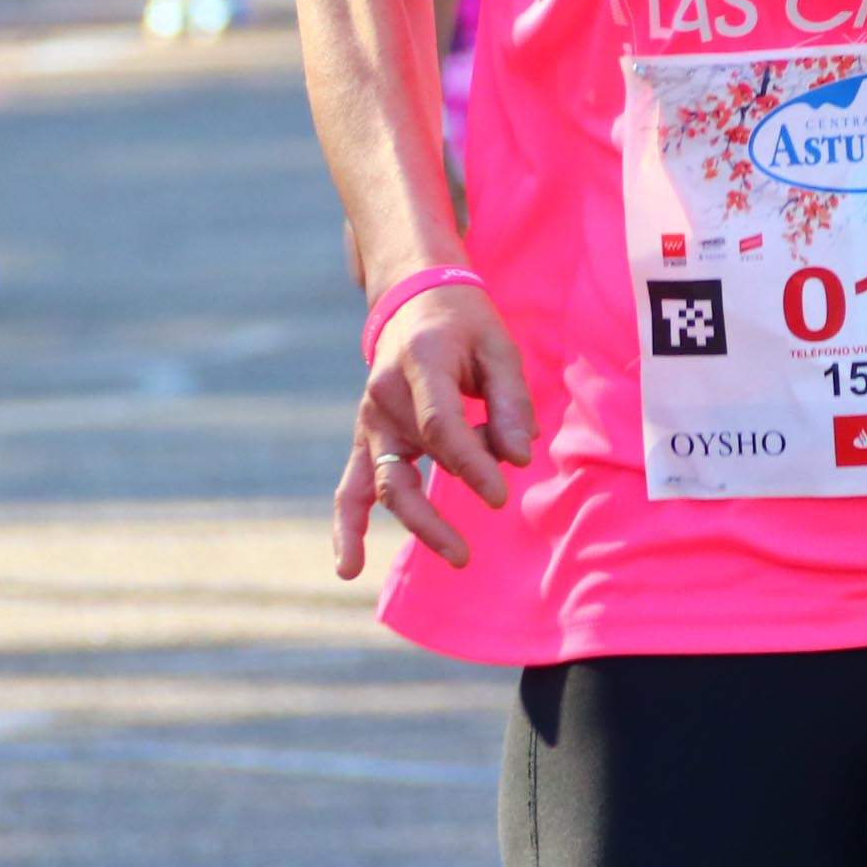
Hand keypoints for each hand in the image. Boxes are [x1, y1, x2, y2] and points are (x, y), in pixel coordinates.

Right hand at [332, 278, 535, 578]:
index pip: (439, 427)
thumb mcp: (499, 346)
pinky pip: (350, 487)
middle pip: (408, 463)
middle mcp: (386, 393)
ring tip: (458, 556)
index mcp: (419, 363)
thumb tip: (519, 458)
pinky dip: (347, 526)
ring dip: (418, 523)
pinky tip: (348, 567)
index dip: (470, 464)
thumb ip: (510, 401)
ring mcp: (371, 418)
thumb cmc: (465, 324)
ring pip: (384, 483)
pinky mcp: (368, 437)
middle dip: (443, 506)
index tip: (499, 494)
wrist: (415, 298)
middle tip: (486, 528)